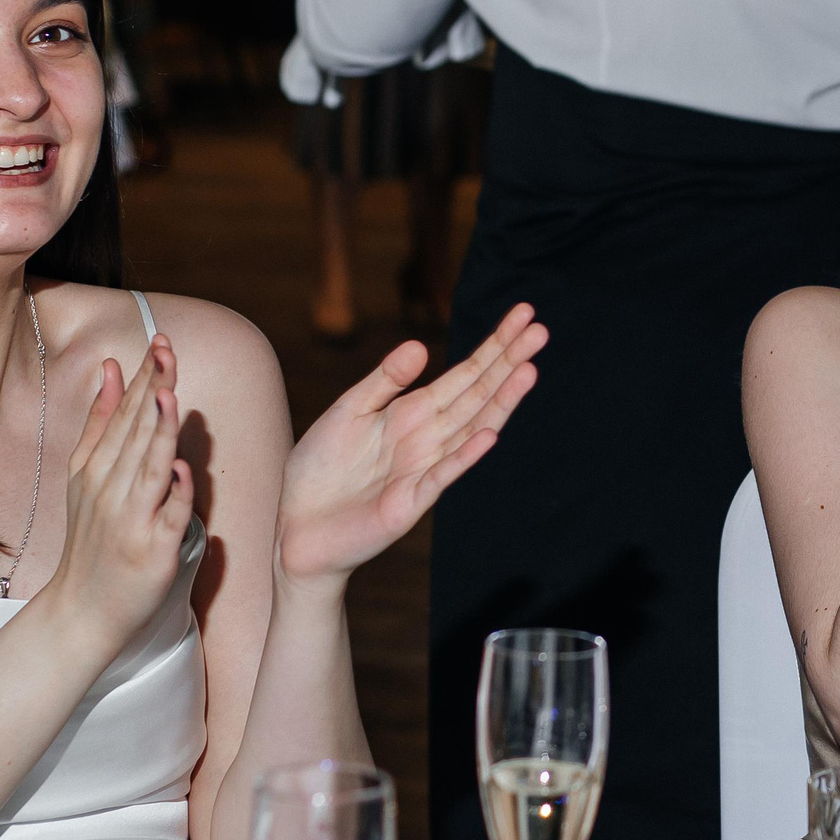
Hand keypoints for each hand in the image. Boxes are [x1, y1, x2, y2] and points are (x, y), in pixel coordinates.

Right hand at [40, 335, 194, 647]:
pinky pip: (167, 517)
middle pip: (135, 433)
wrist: (84, 608)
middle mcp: (110, 489)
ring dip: (158, 432)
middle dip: (152, 390)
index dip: (142, 377)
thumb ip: (100, 421)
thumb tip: (112, 366)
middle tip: (167, 351)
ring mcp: (131, 520)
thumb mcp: (85, 475)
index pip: (123, 414)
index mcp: (95, 468)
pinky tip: (179, 468)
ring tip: (168, 394)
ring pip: (148, 469)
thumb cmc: (92, 537)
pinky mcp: (153, 551)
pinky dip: (173, 493)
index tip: (159, 342)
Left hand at [277, 305, 544, 583]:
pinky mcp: (410, 502)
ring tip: (529, 370)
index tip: (524, 314)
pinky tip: (490, 434)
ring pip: (471, 428)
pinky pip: (442, 475)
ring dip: (501, 401)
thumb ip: (384, 381)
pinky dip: (465, 455)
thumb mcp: (350, 411)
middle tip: (542, 329)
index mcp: (413, 412)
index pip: (466, 374)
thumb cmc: (322, 469)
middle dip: (509, 362)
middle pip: (478, 394)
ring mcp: (424, 470)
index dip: (495, 345)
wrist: (297, 525)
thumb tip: (421, 346)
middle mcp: (428, 438)